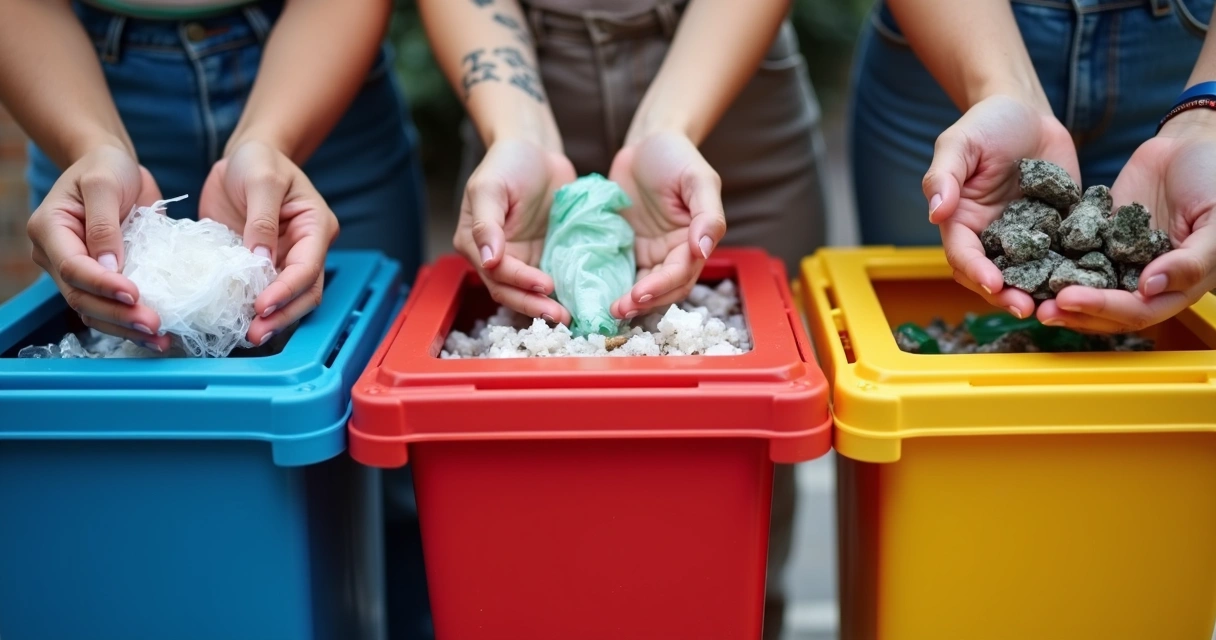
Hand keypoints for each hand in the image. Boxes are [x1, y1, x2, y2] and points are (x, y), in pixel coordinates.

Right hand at [26, 144, 171, 350]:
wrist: (114, 168)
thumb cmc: (106, 167)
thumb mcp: (105, 183)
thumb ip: (105, 223)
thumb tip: (111, 265)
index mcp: (50, 230)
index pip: (72, 268)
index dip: (102, 285)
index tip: (134, 294)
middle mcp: (58, 256)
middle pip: (82, 298)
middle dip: (118, 315)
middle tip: (154, 325)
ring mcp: (80, 272)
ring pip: (95, 311)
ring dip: (127, 328)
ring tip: (160, 340)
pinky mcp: (103, 279)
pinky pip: (112, 307)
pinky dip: (133, 323)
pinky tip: (159, 336)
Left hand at [199, 139, 338, 345]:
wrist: (243, 159)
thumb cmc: (258, 161)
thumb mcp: (261, 178)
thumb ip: (261, 219)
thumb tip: (260, 260)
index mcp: (315, 227)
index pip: (308, 267)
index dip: (287, 290)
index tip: (262, 305)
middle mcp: (306, 249)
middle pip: (305, 293)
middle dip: (283, 316)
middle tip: (255, 333)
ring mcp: (285, 261)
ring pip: (289, 301)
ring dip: (271, 320)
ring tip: (247, 336)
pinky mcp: (261, 267)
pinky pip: (261, 293)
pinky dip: (251, 310)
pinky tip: (235, 322)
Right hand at [455, 138, 575, 324]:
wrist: (535, 149)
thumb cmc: (508, 163)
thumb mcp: (490, 187)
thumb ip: (486, 222)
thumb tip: (488, 258)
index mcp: (475, 243)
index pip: (497, 272)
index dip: (520, 281)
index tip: (546, 285)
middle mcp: (496, 257)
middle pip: (510, 291)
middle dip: (533, 306)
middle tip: (560, 317)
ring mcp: (522, 259)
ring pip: (529, 293)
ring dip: (547, 307)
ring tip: (570, 318)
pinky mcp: (544, 256)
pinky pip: (552, 279)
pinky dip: (563, 293)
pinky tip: (579, 301)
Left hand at [607, 131, 726, 318]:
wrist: (646, 142)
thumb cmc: (675, 156)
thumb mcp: (697, 178)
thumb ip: (707, 214)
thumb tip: (703, 249)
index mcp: (694, 240)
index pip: (681, 273)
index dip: (662, 287)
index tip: (638, 294)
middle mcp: (674, 252)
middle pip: (665, 289)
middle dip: (643, 303)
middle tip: (617, 310)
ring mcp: (650, 253)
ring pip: (644, 289)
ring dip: (629, 303)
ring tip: (608, 310)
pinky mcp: (628, 248)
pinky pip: (622, 274)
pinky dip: (613, 286)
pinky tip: (596, 293)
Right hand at [925, 95, 1078, 318]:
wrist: (1027, 111)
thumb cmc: (986, 124)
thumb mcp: (959, 144)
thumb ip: (944, 177)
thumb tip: (936, 213)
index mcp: (962, 222)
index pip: (963, 256)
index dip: (976, 272)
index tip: (992, 283)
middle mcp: (991, 237)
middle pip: (994, 277)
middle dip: (1007, 295)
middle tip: (1027, 308)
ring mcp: (1026, 238)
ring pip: (1029, 275)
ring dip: (1040, 293)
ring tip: (1058, 306)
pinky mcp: (1057, 232)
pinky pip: (1064, 256)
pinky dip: (1074, 271)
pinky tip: (1089, 281)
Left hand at [1039, 111, 1215, 332]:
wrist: (1194, 143)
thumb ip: (1191, 261)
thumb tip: (1150, 287)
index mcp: (1175, 285)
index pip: (1137, 310)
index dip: (1104, 308)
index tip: (1070, 299)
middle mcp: (1142, 278)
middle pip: (1104, 307)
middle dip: (1072, 310)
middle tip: (1039, 307)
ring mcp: (1116, 258)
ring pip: (1083, 284)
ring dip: (1055, 292)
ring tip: (1024, 293)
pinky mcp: (1096, 235)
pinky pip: (1069, 250)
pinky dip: (1048, 258)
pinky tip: (1023, 258)